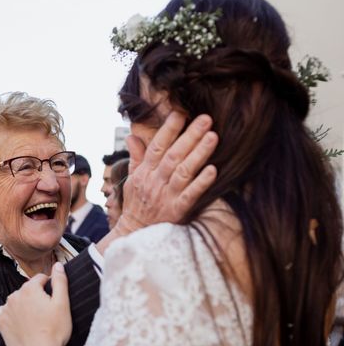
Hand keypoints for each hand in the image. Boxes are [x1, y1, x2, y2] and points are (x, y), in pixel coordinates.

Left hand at [0, 263, 70, 345]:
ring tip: (36, 320)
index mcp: (30, 288)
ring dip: (25, 306)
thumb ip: (60, 281)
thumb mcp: (63, 304)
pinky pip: (7, 313)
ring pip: (17, 301)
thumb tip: (58, 265)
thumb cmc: (54, 331)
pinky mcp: (1, 322)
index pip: (41, 278)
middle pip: (28, 290)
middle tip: (47, 312)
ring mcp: (6, 309)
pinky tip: (23, 324)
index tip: (55, 298)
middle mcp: (14, 295)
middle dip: (37, 296)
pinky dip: (13, 315)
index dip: (50, 285)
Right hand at [116, 112, 217, 234]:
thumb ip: (136, 157)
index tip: (180, 114)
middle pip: (173, 155)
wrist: (134, 232)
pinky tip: (213, 170)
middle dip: (190, 136)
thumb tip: (132, 136)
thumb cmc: (136, 203)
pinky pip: (190, 195)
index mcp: (145, 172)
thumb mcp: (132, 179)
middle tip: (206, 119)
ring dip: (199, 154)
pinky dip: (201, 183)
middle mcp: (155, 181)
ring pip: (184, 171)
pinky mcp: (177, 210)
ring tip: (213, 137)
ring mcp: (166, 196)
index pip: (156, 146)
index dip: (168, 130)